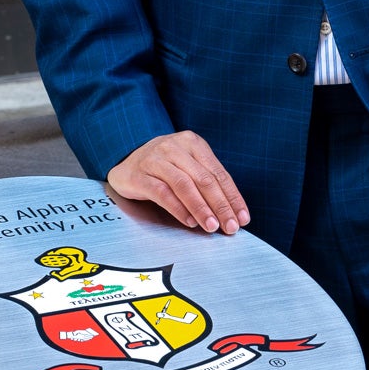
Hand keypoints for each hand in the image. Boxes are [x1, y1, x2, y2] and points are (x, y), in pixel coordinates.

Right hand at [107, 131, 249, 234]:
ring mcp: (156, 159)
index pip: (218, 172)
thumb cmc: (163, 165)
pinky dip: (178, 208)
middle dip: (221, 205)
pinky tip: (189, 221)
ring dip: (201, 208)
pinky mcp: (140, 174)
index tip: (242, 217)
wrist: (126, 160)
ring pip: (184, 185)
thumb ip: (204, 180)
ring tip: (212, 226)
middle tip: (230, 226)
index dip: (232, 196)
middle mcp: (176, 147)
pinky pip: (162, 192)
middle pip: (204, 179)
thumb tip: (229, 210)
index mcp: (193, 143)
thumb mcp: (186, 164)